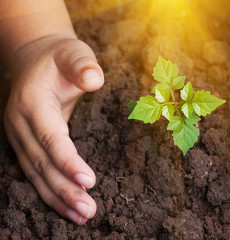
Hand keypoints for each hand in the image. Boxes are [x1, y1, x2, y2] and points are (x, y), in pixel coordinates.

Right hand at [4, 36, 103, 223]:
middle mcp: (21, 123)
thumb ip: (83, 65)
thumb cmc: (60, 58)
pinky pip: (36, 173)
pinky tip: (68, 207)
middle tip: (90, 210)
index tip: (90, 180)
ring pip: (36, 173)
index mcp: (33, 102)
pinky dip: (51, 192)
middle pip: (42, 163)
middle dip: (66, 188)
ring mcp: (19, 136)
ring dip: (58, 197)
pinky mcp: (25, 144)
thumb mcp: (74, 53)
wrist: (35, 60)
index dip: (68, 160)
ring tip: (83, 216)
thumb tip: (94, 79)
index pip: (51, 137)